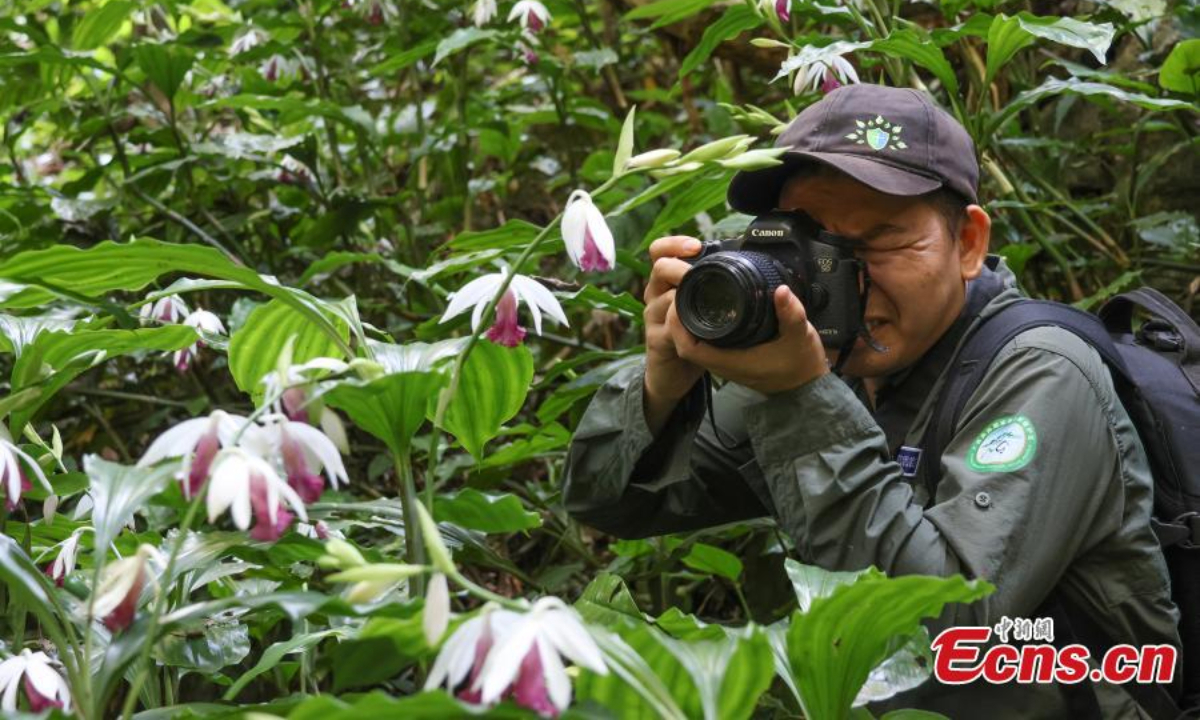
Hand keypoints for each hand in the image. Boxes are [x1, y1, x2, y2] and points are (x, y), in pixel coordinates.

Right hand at [642, 236, 706, 433]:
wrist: (672, 373)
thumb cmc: (691, 334)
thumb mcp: (699, 305)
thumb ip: (712, 286)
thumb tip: (747, 263)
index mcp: (668, 282)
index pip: (661, 251)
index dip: (674, 244)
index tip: (695, 246)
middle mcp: (656, 295)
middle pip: (659, 268)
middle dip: (678, 266)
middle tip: (695, 269)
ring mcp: (654, 318)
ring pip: (662, 298)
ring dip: (680, 295)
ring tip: (697, 295)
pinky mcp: (656, 341)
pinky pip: (666, 329)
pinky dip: (679, 326)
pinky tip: (692, 326)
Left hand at [666, 284, 829, 395]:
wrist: (806, 388)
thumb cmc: (801, 365)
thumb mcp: (800, 337)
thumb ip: (791, 314)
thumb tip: (781, 290)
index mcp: (731, 361)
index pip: (688, 347)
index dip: (677, 325)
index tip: (681, 299)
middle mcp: (722, 365)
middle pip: (684, 343)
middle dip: (678, 318)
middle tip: (684, 290)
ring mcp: (725, 363)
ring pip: (694, 344)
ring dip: (687, 322)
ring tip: (691, 294)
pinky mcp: (730, 359)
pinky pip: (705, 345)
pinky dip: (699, 328)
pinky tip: (706, 309)